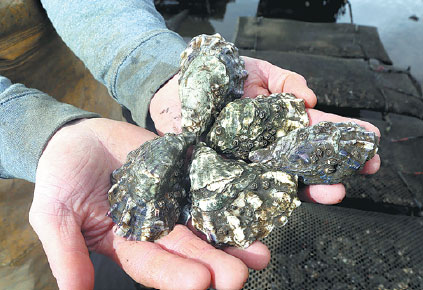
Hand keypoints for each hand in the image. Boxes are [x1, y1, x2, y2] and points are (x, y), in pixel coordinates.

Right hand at [29, 118, 269, 289]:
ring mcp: (172, 201)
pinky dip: (227, 201)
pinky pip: (206, 189)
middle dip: (214, 263)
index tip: (200, 282)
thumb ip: (67, 253)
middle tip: (239, 276)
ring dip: (232, 241)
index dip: (175, 274)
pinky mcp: (183, 176)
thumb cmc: (60, 176)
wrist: (77, 137)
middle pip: (187, 249)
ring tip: (260, 255)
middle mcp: (155, 228)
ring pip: (204, 225)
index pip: (153, 265)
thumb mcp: (54, 215)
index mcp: (126, 244)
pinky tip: (250, 210)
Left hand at [150, 56, 380, 203]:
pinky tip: (289, 204)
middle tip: (366, 168)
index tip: (372, 141)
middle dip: (338, 167)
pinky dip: (270, 201)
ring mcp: (250, 166)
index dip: (345, 136)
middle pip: (308, 163)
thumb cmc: (219, 81)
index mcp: (281, 124)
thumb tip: (311, 98)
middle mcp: (270, 149)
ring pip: (285, 182)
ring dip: (312, 188)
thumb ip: (285, 80)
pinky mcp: (227, 179)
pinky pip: (250, 193)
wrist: (177, 94)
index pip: (318, 132)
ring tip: (335, 191)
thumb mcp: (257, 71)